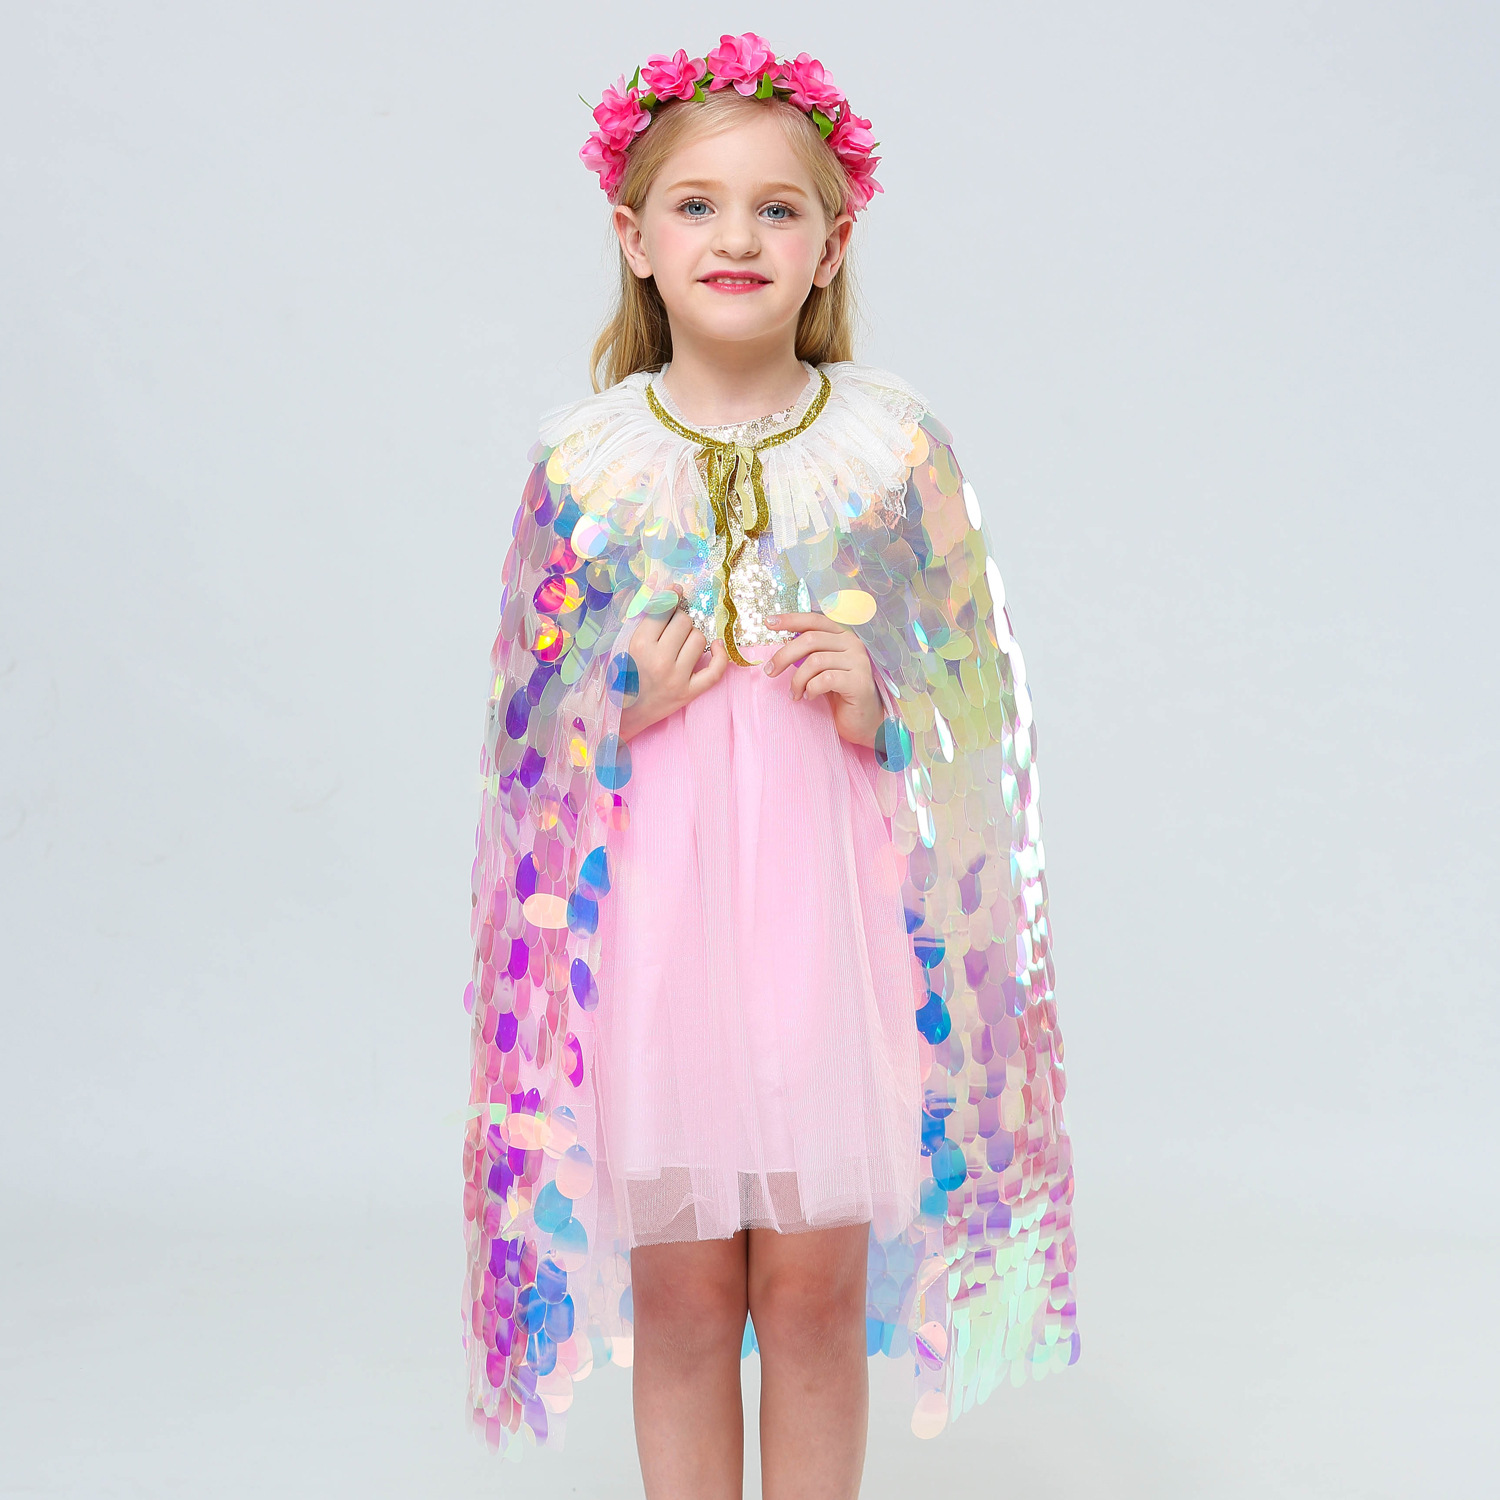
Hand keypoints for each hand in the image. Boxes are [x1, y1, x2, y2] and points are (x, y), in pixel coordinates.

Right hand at [617, 595, 728, 741]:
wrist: (622, 714)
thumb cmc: (619, 674)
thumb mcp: (622, 642)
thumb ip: (641, 614)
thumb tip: (665, 585)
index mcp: (639, 646)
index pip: (664, 610)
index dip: (671, 598)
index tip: (675, 592)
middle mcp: (659, 661)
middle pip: (684, 621)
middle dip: (679, 620)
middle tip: (670, 629)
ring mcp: (677, 679)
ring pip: (700, 639)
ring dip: (692, 637)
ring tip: (680, 644)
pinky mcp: (689, 693)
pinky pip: (716, 671)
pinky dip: (721, 656)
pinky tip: (717, 646)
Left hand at [761, 612, 884, 749]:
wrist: (864, 721)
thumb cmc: (840, 694)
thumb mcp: (822, 668)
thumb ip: (810, 653)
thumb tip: (781, 646)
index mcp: (842, 635)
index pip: (814, 620)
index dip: (791, 619)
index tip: (768, 623)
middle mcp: (853, 644)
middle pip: (810, 639)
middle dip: (784, 655)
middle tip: (770, 671)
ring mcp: (858, 661)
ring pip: (815, 661)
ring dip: (797, 680)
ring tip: (794, 694)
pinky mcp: (859, 682)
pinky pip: (825, 679)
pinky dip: (812, 689)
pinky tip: (810, 696)